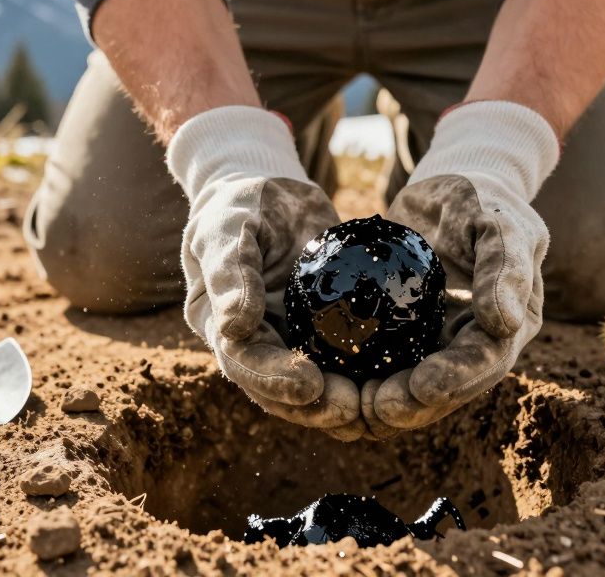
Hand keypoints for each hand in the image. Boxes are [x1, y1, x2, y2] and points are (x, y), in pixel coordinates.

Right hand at [167, 106, 364, 440]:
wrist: (270, 194)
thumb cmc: (240, 205)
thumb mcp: (228, 226)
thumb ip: (231, 271)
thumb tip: (236, 326)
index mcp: (217, 322)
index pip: (243, 361)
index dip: (273, 379)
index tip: (308, 385)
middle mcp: (250, 341)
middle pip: (275, 387)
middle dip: (311, 405)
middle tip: (349, 410)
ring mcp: (285, 339)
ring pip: (307, 385)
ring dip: (334, 402)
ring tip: (368, 410)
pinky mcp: (318, 332)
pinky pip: (337, 360)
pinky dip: (357, 376)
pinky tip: (388, 384)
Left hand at [362, 102, 558, 435]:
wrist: (451, 188)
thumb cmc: (479, 199)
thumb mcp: (496, 220)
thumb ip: (504, 265)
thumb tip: (505, 324)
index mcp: (512, 322)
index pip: (485, 361)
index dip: (456, 380)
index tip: (421, 388)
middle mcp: (480, 341)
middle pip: (450, 386)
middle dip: (415, 404)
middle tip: (376, 410)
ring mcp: (444, 340)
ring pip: (419, 386)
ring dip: (390, 403)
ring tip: (354, 410)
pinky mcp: (410, 333)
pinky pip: (391, 364)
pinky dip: (368, 379)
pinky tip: (336, 386)